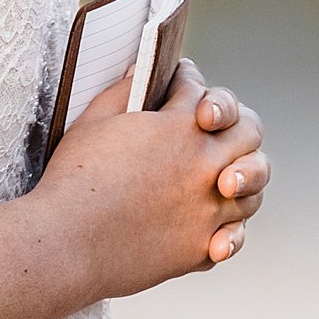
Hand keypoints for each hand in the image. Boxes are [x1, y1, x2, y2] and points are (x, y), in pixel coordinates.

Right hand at [34, 61, 264, 299]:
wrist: (67, 243)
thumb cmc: (74, 179)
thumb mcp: (95, 120)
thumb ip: (125, 90)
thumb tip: (141, 70)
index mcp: (181, 126)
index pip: (200, 91)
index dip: (188, 81)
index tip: (180, 83)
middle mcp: (206, 165)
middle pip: (249, 132)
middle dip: (235, 122)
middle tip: (215, 128)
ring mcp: (209, 209)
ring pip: (252, 187)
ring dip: (242, 178)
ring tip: (223, 180)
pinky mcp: (201, 248)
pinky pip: (233, 236)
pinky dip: (229, 232)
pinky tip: (214, 229)